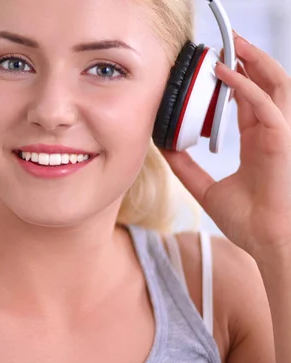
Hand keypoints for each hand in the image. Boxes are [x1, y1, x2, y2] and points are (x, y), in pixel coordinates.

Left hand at [163, 32, 290, 258]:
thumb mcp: (204, 187)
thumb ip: (186, 166)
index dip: (234, 77)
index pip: (248, 98)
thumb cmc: (246, 219)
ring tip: (229, 43)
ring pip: (273, 83)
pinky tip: (224, 73)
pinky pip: (265, 103)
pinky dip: (246, 84)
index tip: (210, 64)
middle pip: (264, 83)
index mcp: (257, 140)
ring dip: (252, 60)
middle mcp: (270, 131)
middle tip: (223, 41)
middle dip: (247, 58)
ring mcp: (279, 134)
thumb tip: (163, 147)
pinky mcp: (280, 140)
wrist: (264, 240)